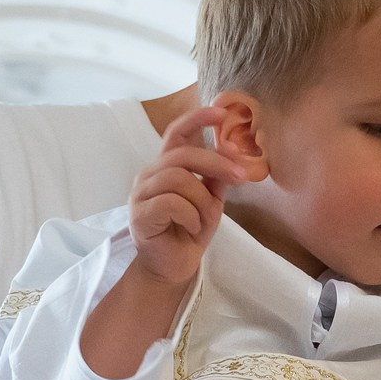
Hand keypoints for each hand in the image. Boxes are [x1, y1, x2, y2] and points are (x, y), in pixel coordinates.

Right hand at [127, 106, 245, 286]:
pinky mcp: (140, 214)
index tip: (221, 113)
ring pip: (179, 179)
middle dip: (217, 163)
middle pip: (183, 154)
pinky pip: (172, 203)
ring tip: (203, 219)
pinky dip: (190, 216)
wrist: (173, 266)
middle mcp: (150, 175)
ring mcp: (141, 194)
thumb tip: (231, 150)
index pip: (176, 133)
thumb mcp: (211, 200)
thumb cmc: (189, 231)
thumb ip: (217, 176)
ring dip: (201, 201)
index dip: (197, 119)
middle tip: (240, 176)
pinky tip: (190, 227)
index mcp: (166, 167)